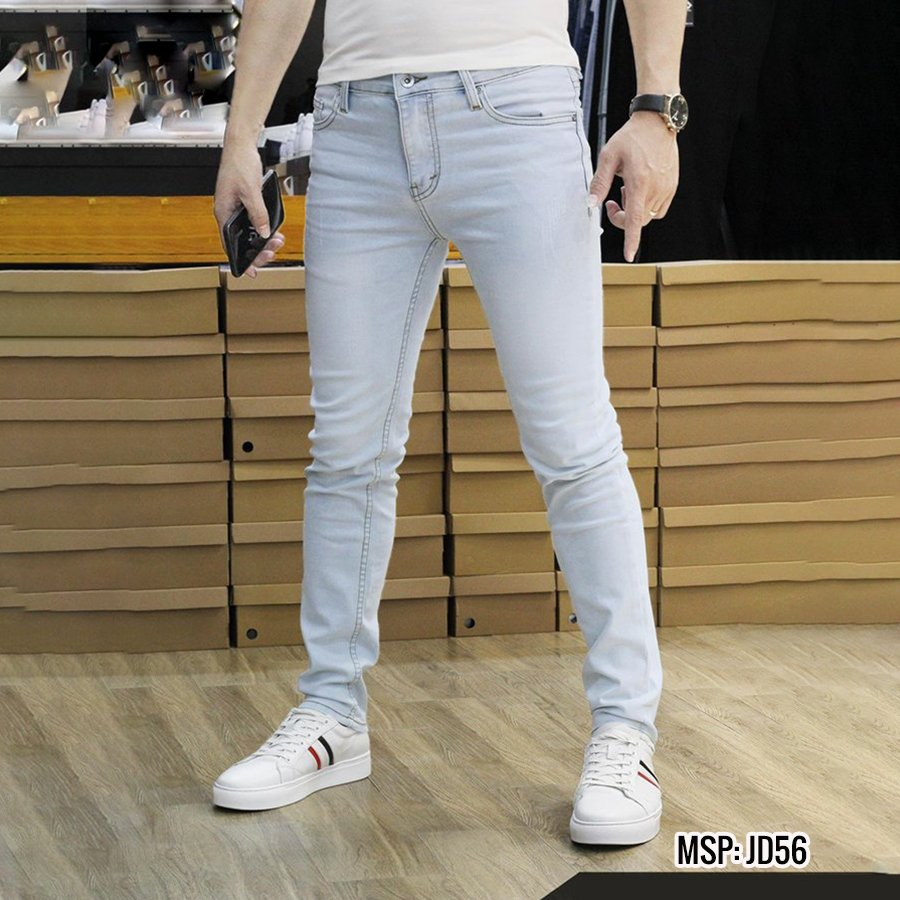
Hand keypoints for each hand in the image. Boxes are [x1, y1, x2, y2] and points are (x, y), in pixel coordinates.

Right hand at [214, 138, 285, 277]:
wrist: (241, 145)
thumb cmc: (239, 163)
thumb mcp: (251, 191)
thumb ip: (258, 213)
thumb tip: (264, 233)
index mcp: (223, 212)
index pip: (229, 244)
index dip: (239, 259)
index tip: (250, 272)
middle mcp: (228, 213)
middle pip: (241, 241)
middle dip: (257, 249)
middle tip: (271, 253)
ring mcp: (235, 209)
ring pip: (249, 232)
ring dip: (263, 239)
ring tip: (277, 241)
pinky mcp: (244, 204)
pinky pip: (254, 221)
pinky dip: (264, 227)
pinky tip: (274, 230)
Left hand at [587, 110, 678, 261]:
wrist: (657, 122)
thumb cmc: (631, 137)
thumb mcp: (609, 156)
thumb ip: (599, 183)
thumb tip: (590, 205)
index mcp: (639, 182)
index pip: (635, 219)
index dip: (631, 239)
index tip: (629, 255)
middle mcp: (656, 187)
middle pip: (639, 220)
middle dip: (623, 218)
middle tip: (613, 200)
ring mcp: (667, 187)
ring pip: (649, 215)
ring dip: (635, 210)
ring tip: (628, 189)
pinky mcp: (672, 186)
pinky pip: (659, 208)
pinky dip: (647, 206)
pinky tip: (641, 189)